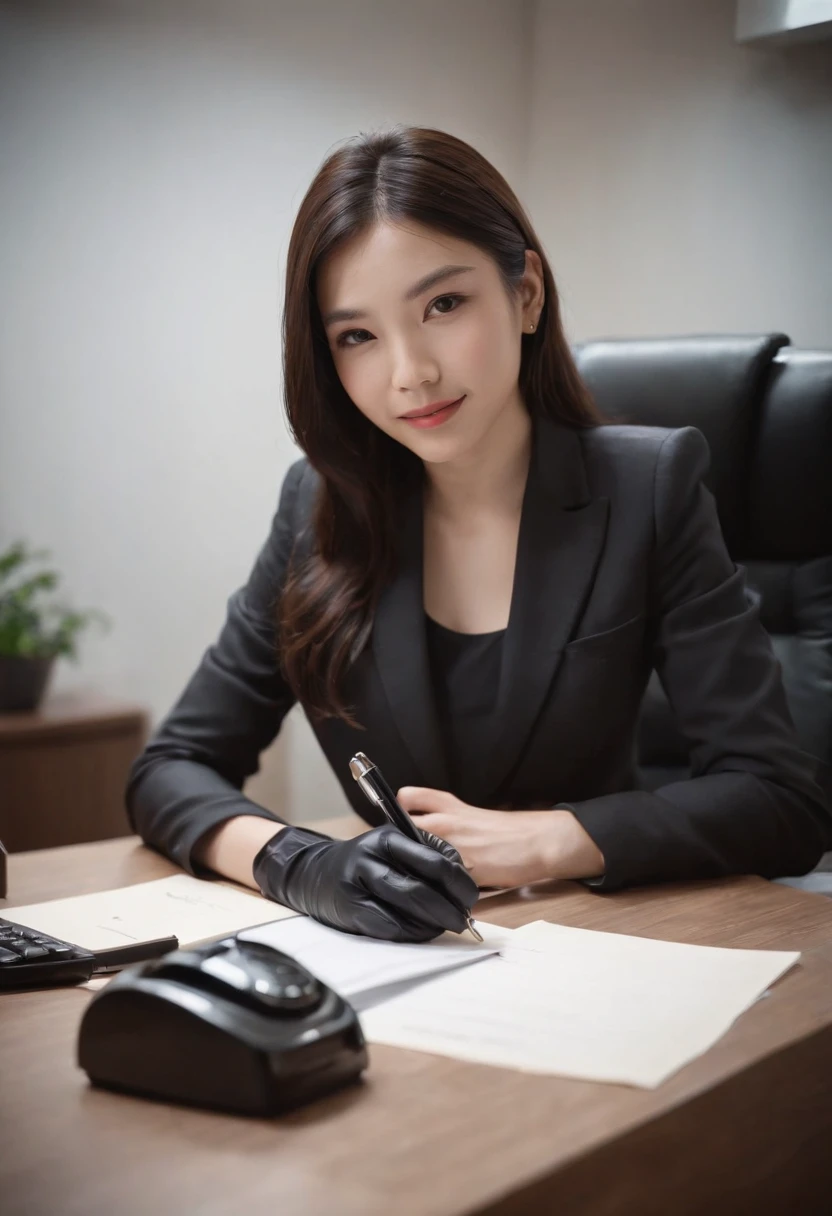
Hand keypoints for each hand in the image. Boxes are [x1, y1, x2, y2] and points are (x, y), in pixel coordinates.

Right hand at [252, 824, 478, 941]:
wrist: (315, 874)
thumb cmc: (367, 862)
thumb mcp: (393, 846)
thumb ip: (427, 854)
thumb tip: (463, 880)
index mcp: (389, 836)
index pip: (436, 860)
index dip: (460, 883)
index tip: (471, 898)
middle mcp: (371, 856)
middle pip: (422, 888)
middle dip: (450, 909)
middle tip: (463, 921)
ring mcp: (357, 883)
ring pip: (407, 909)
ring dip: (433, 924)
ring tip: (444, 927)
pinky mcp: (349, 908)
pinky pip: (389, 927)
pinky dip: (410, 933)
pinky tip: (419, 932)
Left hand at [397, 788, 604, 888]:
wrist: (535, 841)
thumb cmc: (504, 830)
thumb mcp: (468, 813)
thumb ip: (442, 818)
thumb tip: (415, 833)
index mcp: (446, 804)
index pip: (405, 798)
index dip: (396, 813)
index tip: (395, 826)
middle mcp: (444, 821)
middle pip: (400, 828)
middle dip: (395, 844)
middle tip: (400, 856)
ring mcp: (451, 845)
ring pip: (412, 856)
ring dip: (409, 867)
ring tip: (416, 877)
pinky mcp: (462, 871)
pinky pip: (435, 881)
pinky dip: (431, 887)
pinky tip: (436, 892)